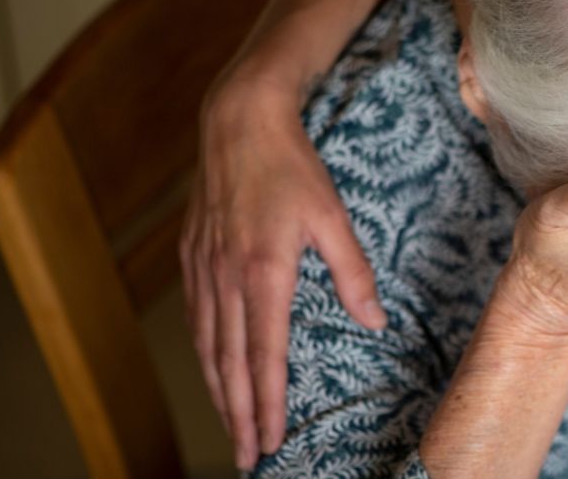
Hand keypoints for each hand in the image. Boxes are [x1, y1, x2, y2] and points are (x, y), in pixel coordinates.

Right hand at [178, 75, 386, 469]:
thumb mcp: (332, 217)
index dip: (267, 403)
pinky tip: (212, 367)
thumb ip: (353, 273)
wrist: (239, 121)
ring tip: (229, 424)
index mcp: (263, 273)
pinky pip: (196, 317)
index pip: (264, 356)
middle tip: (246, 455)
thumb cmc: (292, 168)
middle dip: (238, 414)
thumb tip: (375, 321)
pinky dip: (204, 353)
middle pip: (229, 363)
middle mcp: (226, 278)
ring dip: (218, 391)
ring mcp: (204, 267)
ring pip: (207, 345)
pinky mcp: (193, 255)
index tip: (270, 440)